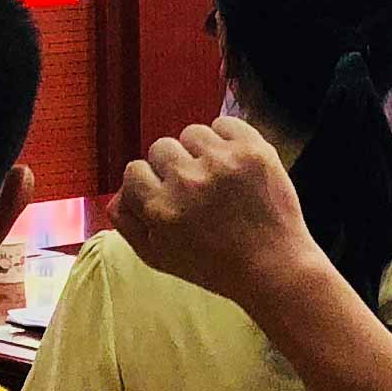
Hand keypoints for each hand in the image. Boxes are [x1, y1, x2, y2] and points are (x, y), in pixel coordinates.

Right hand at [110, 118, 337, 315]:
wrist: (273, 267)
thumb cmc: (214, 266)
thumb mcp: (159, 257)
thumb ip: (128, 223)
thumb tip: (118, 192)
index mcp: (161, 209)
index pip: (134, 171)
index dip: (150, 183)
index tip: (168, 196)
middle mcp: (188, 182)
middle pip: (161, 147)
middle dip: (174, 166)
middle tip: (196, 191)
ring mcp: (222, 162)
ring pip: (192, 133)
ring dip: (200, 152)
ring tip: (218, 177)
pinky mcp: (253, 150)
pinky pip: (225, 123)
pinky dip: (227, 139)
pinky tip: (235, 163)